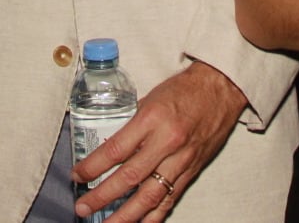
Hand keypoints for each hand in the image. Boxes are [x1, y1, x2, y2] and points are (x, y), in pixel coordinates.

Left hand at [72, 62, 245, 221]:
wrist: (221, 90)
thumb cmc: (184, 90)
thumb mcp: (150, 99)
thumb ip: (132, 124)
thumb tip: (109, 145)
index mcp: (152, 119)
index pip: (116, 149)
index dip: (93, 166)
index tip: (77, 175)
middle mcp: (167, 143)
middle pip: (130, 177)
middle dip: (103, 196)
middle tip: (83, 207)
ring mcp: (181, 160)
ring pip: (150, 196)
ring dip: (126, 215)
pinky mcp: (192, 171)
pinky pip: (170, 199)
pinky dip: (154, 216)